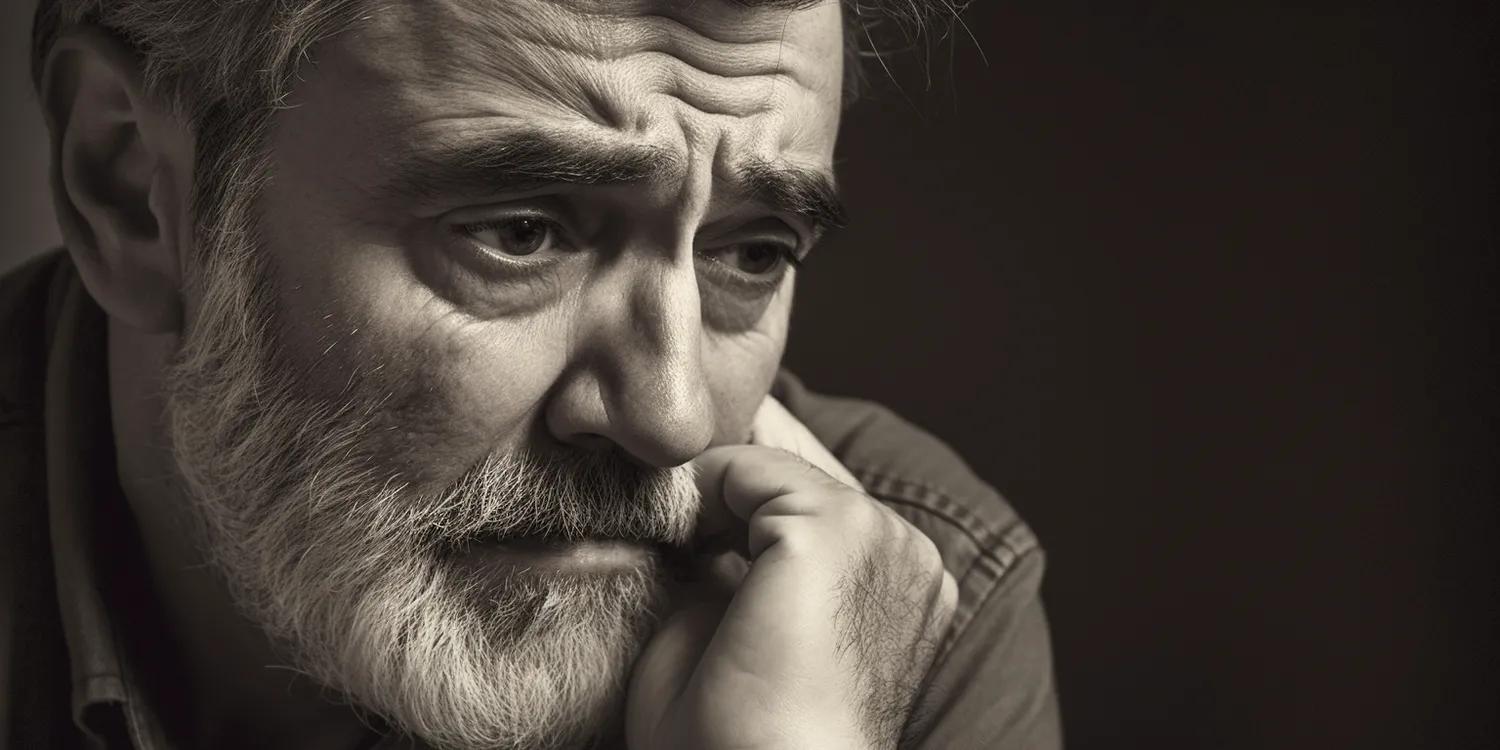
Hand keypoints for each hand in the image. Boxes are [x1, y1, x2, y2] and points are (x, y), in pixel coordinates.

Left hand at [626, 398, 957, 749]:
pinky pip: (748, 470)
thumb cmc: (736, 740)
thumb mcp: (740, 630)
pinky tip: (674, 537)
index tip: (679, 533)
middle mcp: (908, 555)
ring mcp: (882, 536)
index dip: (739, 507)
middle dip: (723, 498)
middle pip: (796, 479)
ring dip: (710, 495)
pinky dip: (697, 492)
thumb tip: (701, 503)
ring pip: (772, 470)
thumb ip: (740, 562)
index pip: (816, 506)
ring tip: (665, 538)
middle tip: (660, 529)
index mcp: (900, 587)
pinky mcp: (838, 528)